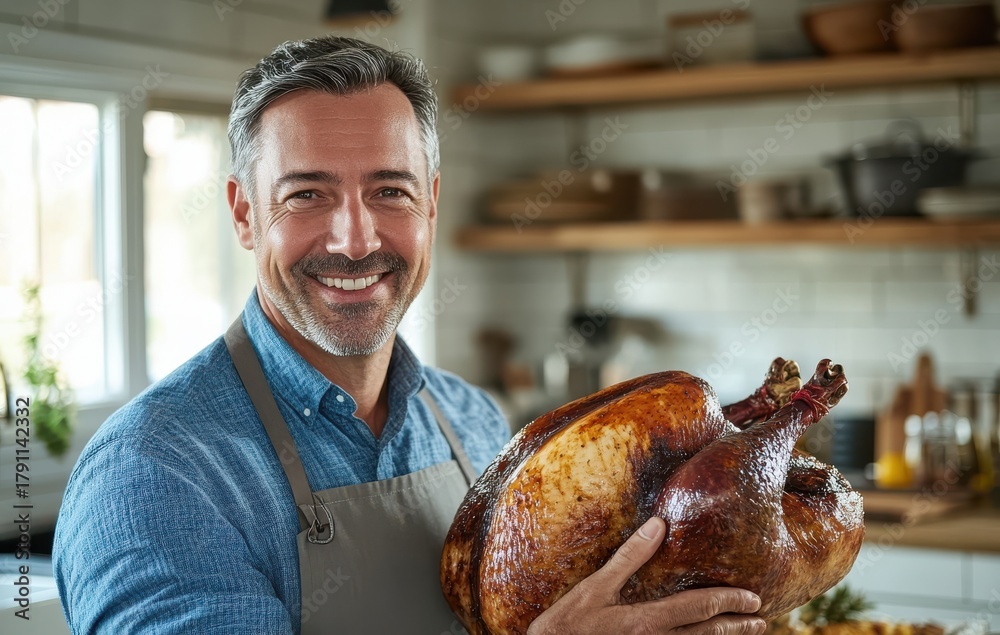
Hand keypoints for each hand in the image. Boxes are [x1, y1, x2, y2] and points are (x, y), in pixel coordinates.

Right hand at [527, 517, 767, 634]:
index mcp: (648, 621)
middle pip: (707, 634)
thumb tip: (658, 525)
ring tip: (744, 634)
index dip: (729, 602)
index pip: (700, 608)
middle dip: (737, 626)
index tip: (752, 598)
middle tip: (760, 620)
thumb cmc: (568, 626)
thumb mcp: (594, 588)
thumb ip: (629, 558)